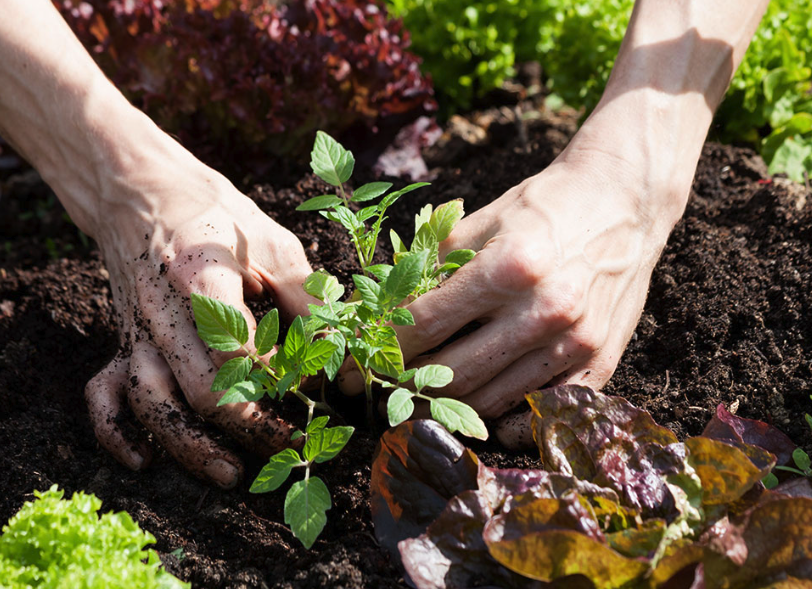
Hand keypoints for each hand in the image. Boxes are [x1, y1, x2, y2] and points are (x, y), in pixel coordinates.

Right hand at [84, 154, 312, 487]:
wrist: (139, 190)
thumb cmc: (213, 213)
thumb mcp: (270, 239)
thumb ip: (304, 294)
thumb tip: (336, 350)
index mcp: (200, 275)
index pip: (238, 347)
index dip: (279, 380)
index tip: (313, 391)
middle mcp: (161, 310)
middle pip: (198, 389)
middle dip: (248, 427)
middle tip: (292, 444)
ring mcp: (135, 330)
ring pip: (152, 402)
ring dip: (188, 445)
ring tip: (229, 474)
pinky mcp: (121, 341)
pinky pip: (104, 395)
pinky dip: (116, 433)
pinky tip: (143, 460)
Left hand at [382, 153, 680, 446]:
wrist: (624, 198)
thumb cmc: (544, 206)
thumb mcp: (482, 220)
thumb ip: (432, 266)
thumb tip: (381, 311)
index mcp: (508, 268)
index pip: (425, 326)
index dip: (382, 350)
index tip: (355, 364)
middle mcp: (544, 311)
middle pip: (453, 375)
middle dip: (405, 387)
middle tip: (382, 388)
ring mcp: (576, 342)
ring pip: (491, 401)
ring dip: (447, 406)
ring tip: (421, 398)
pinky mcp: (601, 361)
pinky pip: (541, 411)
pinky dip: (506, 419)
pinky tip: (480, 407)